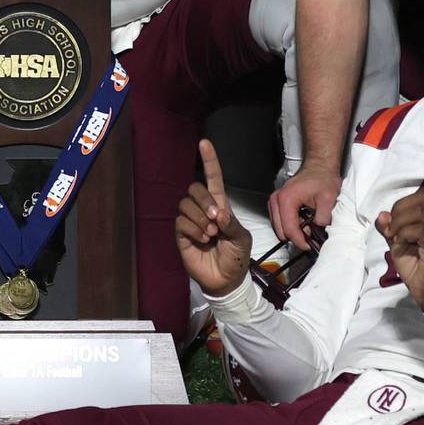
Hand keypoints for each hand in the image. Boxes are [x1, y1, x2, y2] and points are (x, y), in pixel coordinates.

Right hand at [176, 140, 253, 296]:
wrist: (227, 280)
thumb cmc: (237, 256)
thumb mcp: (242, 238)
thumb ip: (232, 224)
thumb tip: (218, 214)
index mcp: (221, 205)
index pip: (213, 178)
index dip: (209, 161)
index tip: (204, 143)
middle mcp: (204, 209)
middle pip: (195, 188)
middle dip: (205, 201)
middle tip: (216, 220)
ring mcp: (191, 221)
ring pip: (186, 204)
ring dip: (200, 218)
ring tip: (211, 234)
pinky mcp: (182, 235)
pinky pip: (180, 221)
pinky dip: (193, 229)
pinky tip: (202, 239)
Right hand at [267, 162, 340, 251]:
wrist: (319, 167)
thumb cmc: (322, 178)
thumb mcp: (328, 199)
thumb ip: (323, 217)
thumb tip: (318, 230)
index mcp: (286, 200)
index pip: (289, 230)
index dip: (300, 241)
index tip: (310, 246)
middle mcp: (276, 200)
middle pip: (281, 231)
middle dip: (296, 237)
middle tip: (311, 237)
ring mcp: (274, 201)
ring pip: (279, 227)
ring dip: (293, 231)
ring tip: (308, 227)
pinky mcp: (277, 203)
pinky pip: (279, 221)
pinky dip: (291, 225)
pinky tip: (303, 221)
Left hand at [376, 150, 423, 314]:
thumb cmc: (417, 266)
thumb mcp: (398, 243)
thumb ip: (390, 227)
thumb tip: (382, 214)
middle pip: (419, 199)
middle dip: (398, 209)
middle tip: (392, 229)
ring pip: (417, 212)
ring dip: (399, 223)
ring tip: (396, 238)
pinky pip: (417, 229)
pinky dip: (403, 234)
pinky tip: (401, 244)